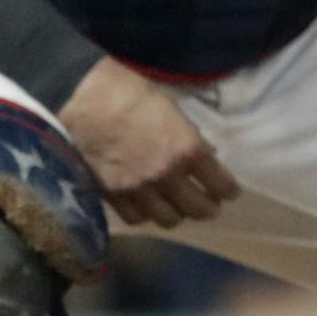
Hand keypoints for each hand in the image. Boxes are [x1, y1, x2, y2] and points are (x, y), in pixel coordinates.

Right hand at [58, 59, 239, 230]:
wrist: (86, 101)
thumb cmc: (135, 96)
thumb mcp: (176, 113)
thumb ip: (193, 140)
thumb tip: (209, 156)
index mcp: (188, 151)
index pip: (221, 185)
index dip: (229, 191)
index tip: (230, 192)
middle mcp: (167, 176)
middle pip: (198, 210)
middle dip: (208, 208)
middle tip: (208, 203)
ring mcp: (139, 189)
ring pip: (169, 220)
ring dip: (177, 213)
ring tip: (177, 206)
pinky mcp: (113, 196)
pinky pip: (137, 219)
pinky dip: (146, 214)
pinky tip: (148, 205)